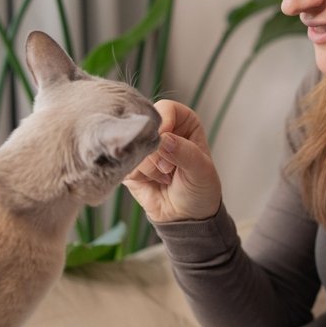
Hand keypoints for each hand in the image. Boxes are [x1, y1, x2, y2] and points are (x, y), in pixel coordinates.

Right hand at [123, 100, 221, 222]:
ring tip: (165, 178)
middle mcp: (162, 130)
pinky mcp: (129, 164)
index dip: (164, 123)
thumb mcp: (201, 170)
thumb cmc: (200, 188)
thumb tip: (163, 139)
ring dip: (150, 166)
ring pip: (133, 146)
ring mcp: (143, 147)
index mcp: (183, 121)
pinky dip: (139, 174)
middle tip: (169, 168)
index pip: (166, 109)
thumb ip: (184, 152)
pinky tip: (153, 182)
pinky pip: (124, 162)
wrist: (187, 217)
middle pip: (144, 125)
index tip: (166, 142)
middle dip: (155, 150)